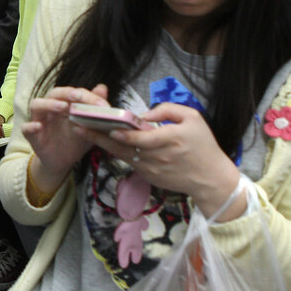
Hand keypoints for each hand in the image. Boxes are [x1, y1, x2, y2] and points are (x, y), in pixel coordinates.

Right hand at [23, 83, 109, 187]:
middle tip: (78, 97)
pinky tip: (38, 127)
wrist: (63, 162)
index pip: (73, 93)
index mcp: (65, 104)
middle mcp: (50, 109)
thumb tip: (102, 87)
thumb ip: (94, 109)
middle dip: (67, 93)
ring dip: (49, 104)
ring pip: (37, 105)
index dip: (87, 96)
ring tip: (62, 108)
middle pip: (54, 94)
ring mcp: (39, 120)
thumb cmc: (76, 141)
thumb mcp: (89, 126)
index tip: (101, 104)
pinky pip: (26, 128)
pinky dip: (30, 126)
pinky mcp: (32, 136)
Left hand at [76, 102, 244, 219]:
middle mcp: (157, 157)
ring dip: (101, 144)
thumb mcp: (193, 118)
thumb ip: (167, 110)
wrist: (211, 180)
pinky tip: (102, 141)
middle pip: (122, 147)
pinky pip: (129, 162)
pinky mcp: (148, 177)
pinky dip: (116, 151)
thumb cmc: (204, 146)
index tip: (107, 128)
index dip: (122, 135)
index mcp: (169, 140)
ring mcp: (151, 169)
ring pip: (121, 155)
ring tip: (83, 131)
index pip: (140, 139)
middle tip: (78, 126)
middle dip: (98, 137)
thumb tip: (143, 114)